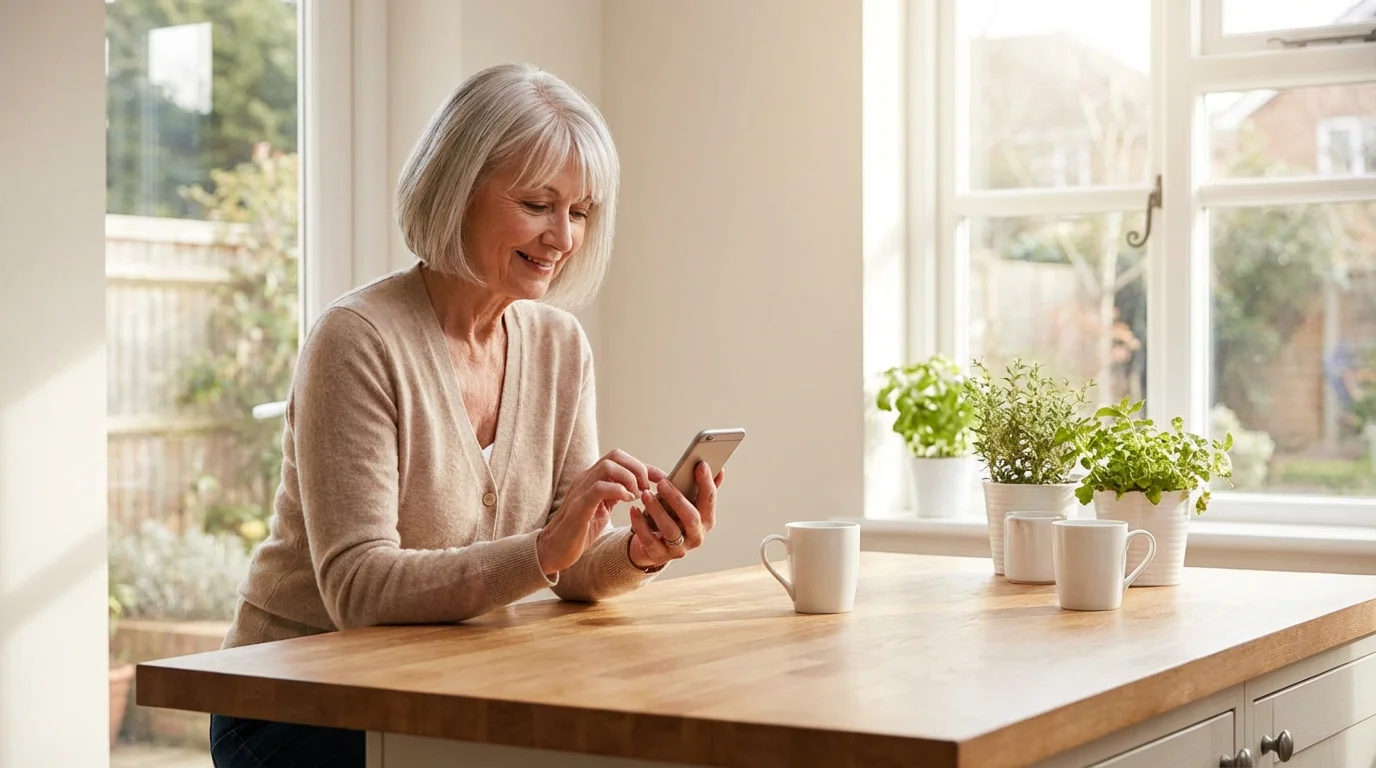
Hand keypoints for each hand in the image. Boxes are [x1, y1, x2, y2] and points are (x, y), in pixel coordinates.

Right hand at [538, 449, 665, 574]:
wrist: (553, 550)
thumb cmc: (578, 532)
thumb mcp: (602, 509)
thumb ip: (616, 496)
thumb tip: (639, 490)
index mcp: (593, 478)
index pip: (621, 459)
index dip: (645, 466)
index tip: (662, 479)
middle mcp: (586, 478)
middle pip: (616, 455)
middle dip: (638, 469)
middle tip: (647, 490)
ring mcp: (581, 489)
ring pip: (608, 466)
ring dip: (630, 479)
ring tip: (636, 496)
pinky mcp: (579, 505)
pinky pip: (599, 487)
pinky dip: (618, 490)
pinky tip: (627, 501)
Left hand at [628, 462, 725, 569]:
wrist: (653, 547)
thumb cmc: (673, 518)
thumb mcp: (688, 504)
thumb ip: (701, 489)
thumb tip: (718, 469)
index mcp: (706, 521)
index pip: (709, 501)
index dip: (706, 483)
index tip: (700, 465)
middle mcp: (696, 536)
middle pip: (691, 518)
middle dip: (677, 499)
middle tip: (662, 483)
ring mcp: (679, 549)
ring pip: (670, 530)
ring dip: (657, 510)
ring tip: (645, 494)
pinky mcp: (659, 555)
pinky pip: (649, 540)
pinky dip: (640, 524)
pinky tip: (634, 510)